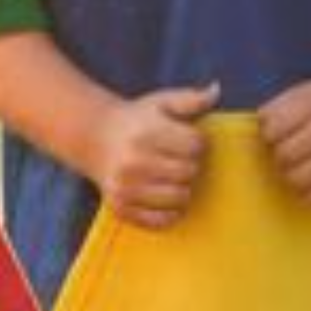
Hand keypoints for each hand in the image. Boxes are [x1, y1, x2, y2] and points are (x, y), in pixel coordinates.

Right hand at [88, 81, 215, 226]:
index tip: (185, 139)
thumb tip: (216, 90)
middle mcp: (133, 161)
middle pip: (190, 172)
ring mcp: (125, 187)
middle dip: (189, 165)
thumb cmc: (137, 119)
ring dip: (182, 188)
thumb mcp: (161, 102)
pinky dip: (169, 211)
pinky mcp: (120, 207)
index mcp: (146, 132)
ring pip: (180, 198)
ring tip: (171, 177)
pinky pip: (162, 220)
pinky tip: (162, 195)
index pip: (196, 145)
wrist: (94, 137)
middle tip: (177, 159)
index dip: (197, 142)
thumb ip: (191, 98)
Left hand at [258, 73, 310, 204]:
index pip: (274, 127)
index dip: (267, 135)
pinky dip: (310, 195)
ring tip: (295, 169)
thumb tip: (258, 129)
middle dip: (278, 157)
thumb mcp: (306, 92)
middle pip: (285, 155)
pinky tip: (310, 185)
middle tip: (284, 155)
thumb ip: (279, 107)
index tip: (273, 136)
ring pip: (301, 178)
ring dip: (291, 177)